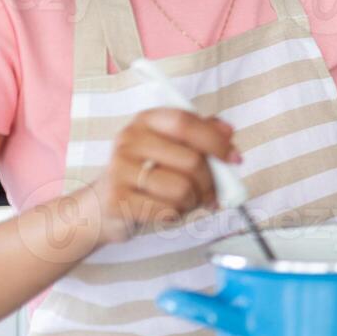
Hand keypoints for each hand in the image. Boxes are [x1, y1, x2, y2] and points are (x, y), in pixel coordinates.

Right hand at [84, 108, 237, 246]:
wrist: (101, 206)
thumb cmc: (149, 174)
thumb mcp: (173, 148)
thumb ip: (202, 135)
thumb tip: (228, 131)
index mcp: (147, 120)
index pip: (186, 123)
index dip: (216, 141)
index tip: (234, 158)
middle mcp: (129, 139)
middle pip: (191, 161)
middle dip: (210, 182)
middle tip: (209, 192)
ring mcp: (119, 169)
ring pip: (182, 189)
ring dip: (192, 201)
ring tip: (184, 201)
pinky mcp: (116, 199)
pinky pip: (166, 211)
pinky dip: (175, 215)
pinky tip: (166, 211)